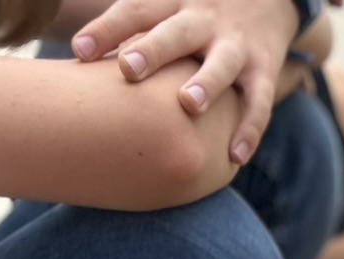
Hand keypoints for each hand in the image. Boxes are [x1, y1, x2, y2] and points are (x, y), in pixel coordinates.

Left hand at [70, 0, 298, 163]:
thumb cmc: (202, 9)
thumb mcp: (171, 3)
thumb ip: (136, 26)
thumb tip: (80, 61)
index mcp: (173, 2)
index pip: (136, 11)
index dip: (106, 29)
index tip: (79, 52)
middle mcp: (204, 20)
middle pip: (176, 33)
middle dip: (153, 50)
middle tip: (128, 68)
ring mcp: (236, 46)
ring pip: (221, 64)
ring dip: (207, 82)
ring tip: (189, 104)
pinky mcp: (264, 69)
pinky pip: (260, 102)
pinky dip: (250, 128)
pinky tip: (236, 157)